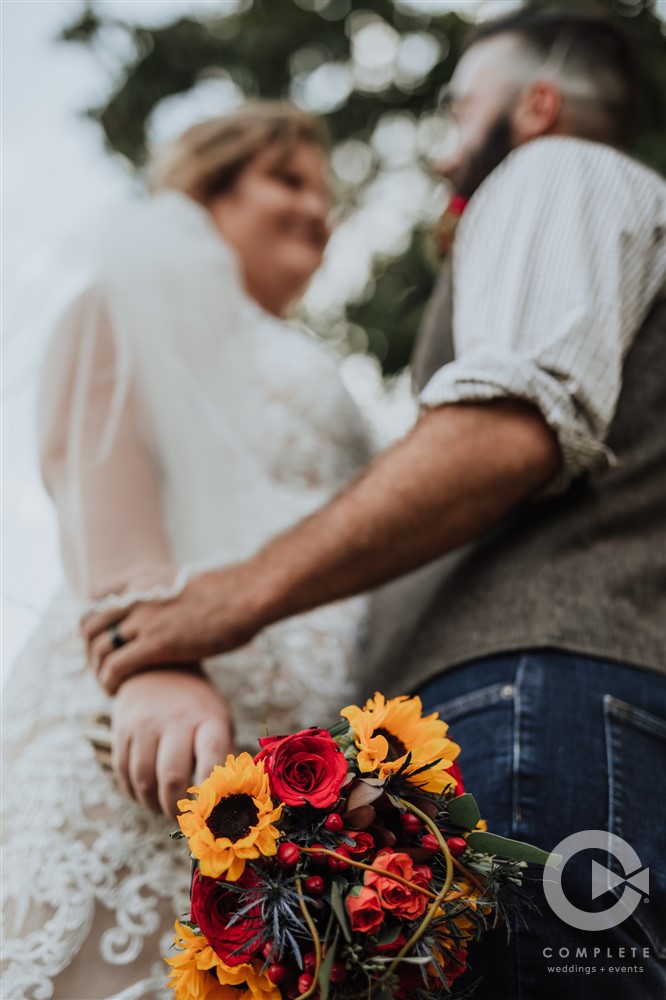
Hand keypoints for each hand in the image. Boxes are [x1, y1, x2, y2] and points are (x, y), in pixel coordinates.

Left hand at [82, 566, 267, 694]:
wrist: (247, 595)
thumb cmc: (231, 595)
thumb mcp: (187, 584)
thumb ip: (168, 597)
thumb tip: (173, 614)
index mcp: (143, 578)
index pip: (95, 594)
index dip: (93, 620)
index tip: (104, 638)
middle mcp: (136, 595)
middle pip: (89, 624)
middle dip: (91, 650)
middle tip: (104, 667)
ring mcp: (144, 618)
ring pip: (99, 648)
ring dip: (98, 671)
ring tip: (110, 684)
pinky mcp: (155, 643)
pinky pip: (115, 667)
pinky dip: (109, 682)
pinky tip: (117, 692)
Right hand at [111, 669, 234, 817]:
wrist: (158, 667)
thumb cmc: (197, 706)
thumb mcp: (218, 721)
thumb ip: (223, 757)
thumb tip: (229, 801)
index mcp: (208, 718)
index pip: (212, 758)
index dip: (211, 792)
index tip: (211, 813)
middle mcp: (176, 719)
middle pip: (172, 777)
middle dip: (177, 809)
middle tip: (183, 819)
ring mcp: (145, 723)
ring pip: (144, 781)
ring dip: (153, 805)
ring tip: (164, 808)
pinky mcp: (121, 728)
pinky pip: (123, 773)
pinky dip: (135, 794)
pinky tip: (147, 795)